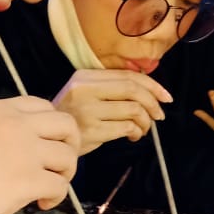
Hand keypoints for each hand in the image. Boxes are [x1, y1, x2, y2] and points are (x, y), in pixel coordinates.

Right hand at [0, 96, 80, 213]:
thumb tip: (12, 149)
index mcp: (1, 110)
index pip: (42, 105)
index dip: (52, 125)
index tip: (47, 142)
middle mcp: (19, 125)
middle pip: (66, 125)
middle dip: (71, 144)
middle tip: (60, 164)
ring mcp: (27, 151)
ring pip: (67, 156)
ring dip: (64, 173)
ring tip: (48, 187)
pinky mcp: (30, 179)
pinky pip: (60, 186)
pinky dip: (56, 196)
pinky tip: (41, 203)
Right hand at [52, 69, 172, 154]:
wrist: (47, 138)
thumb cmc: (72, 116)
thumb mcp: (85, 93)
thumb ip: (110, 88)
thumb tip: (150, 91)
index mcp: (85, 76)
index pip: (127, 75)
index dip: (152, 85)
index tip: (166, 97)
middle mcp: (86, 90)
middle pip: (133, 90)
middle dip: (152, 103)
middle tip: (159, 115)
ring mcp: (88, 110)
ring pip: (133, 110)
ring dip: (145, 121)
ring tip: (142, 129)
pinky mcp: (92, 131)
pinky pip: (126, 127)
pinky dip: (136, 132)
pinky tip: (133, 136)